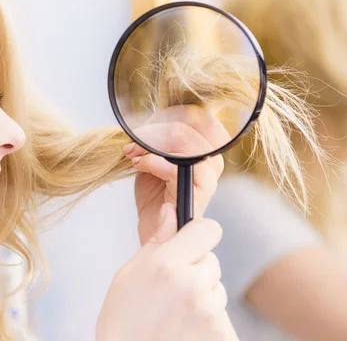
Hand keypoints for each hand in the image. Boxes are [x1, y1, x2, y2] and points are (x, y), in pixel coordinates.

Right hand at [96, 203, 237, 340]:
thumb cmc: (121, 321)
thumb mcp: (129, 274)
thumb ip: (157, 240)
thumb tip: (171, 210)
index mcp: (166, 262)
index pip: (209, 229)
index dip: (199, 235)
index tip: (192, 243)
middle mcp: (191, 284)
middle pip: (212, 261)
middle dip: (197, 271)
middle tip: (171, 290)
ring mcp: (208, 311)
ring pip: (217, 290)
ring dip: (203, 298)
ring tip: (175, 314)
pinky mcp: (220, 335)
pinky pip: (223, 318)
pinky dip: (209, 324)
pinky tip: (185, 329)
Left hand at [124, 105, 228, 243]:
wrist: (154, 233)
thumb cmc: (154, 198)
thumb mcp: (153, 160)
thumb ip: (156, 140)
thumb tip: (146, 120)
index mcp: (206, 152)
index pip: (201, 118)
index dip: (173, 113)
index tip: (148, 123)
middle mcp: (212, 163)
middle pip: (191, 126)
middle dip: (155, 129)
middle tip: (133, 142)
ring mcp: (208, 179)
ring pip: (185, 143)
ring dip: (151, 144)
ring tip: (133, 154)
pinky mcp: (197, 194)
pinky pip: (175, 167)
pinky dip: (152, 162)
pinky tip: (140, 165)